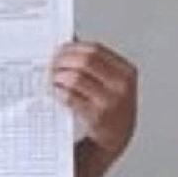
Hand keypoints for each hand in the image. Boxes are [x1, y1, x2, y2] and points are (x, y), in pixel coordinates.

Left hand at [51, 41, 136, 158]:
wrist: (115, 139)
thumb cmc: (111, 107)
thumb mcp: (111, 82)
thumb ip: (95, 62)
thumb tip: (72, 37)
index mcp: (126, 72)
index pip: (95, 50)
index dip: (73, 47)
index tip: (59, 49)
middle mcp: (121, 86)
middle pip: (85, 61)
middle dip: (63, 60)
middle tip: (51, 63)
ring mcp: (110, 102)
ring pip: (75, 78)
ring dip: (58, 76)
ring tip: (51, 77)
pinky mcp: (96, 117)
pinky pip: (70, 98)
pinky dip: (59, 91)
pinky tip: (55, 90)